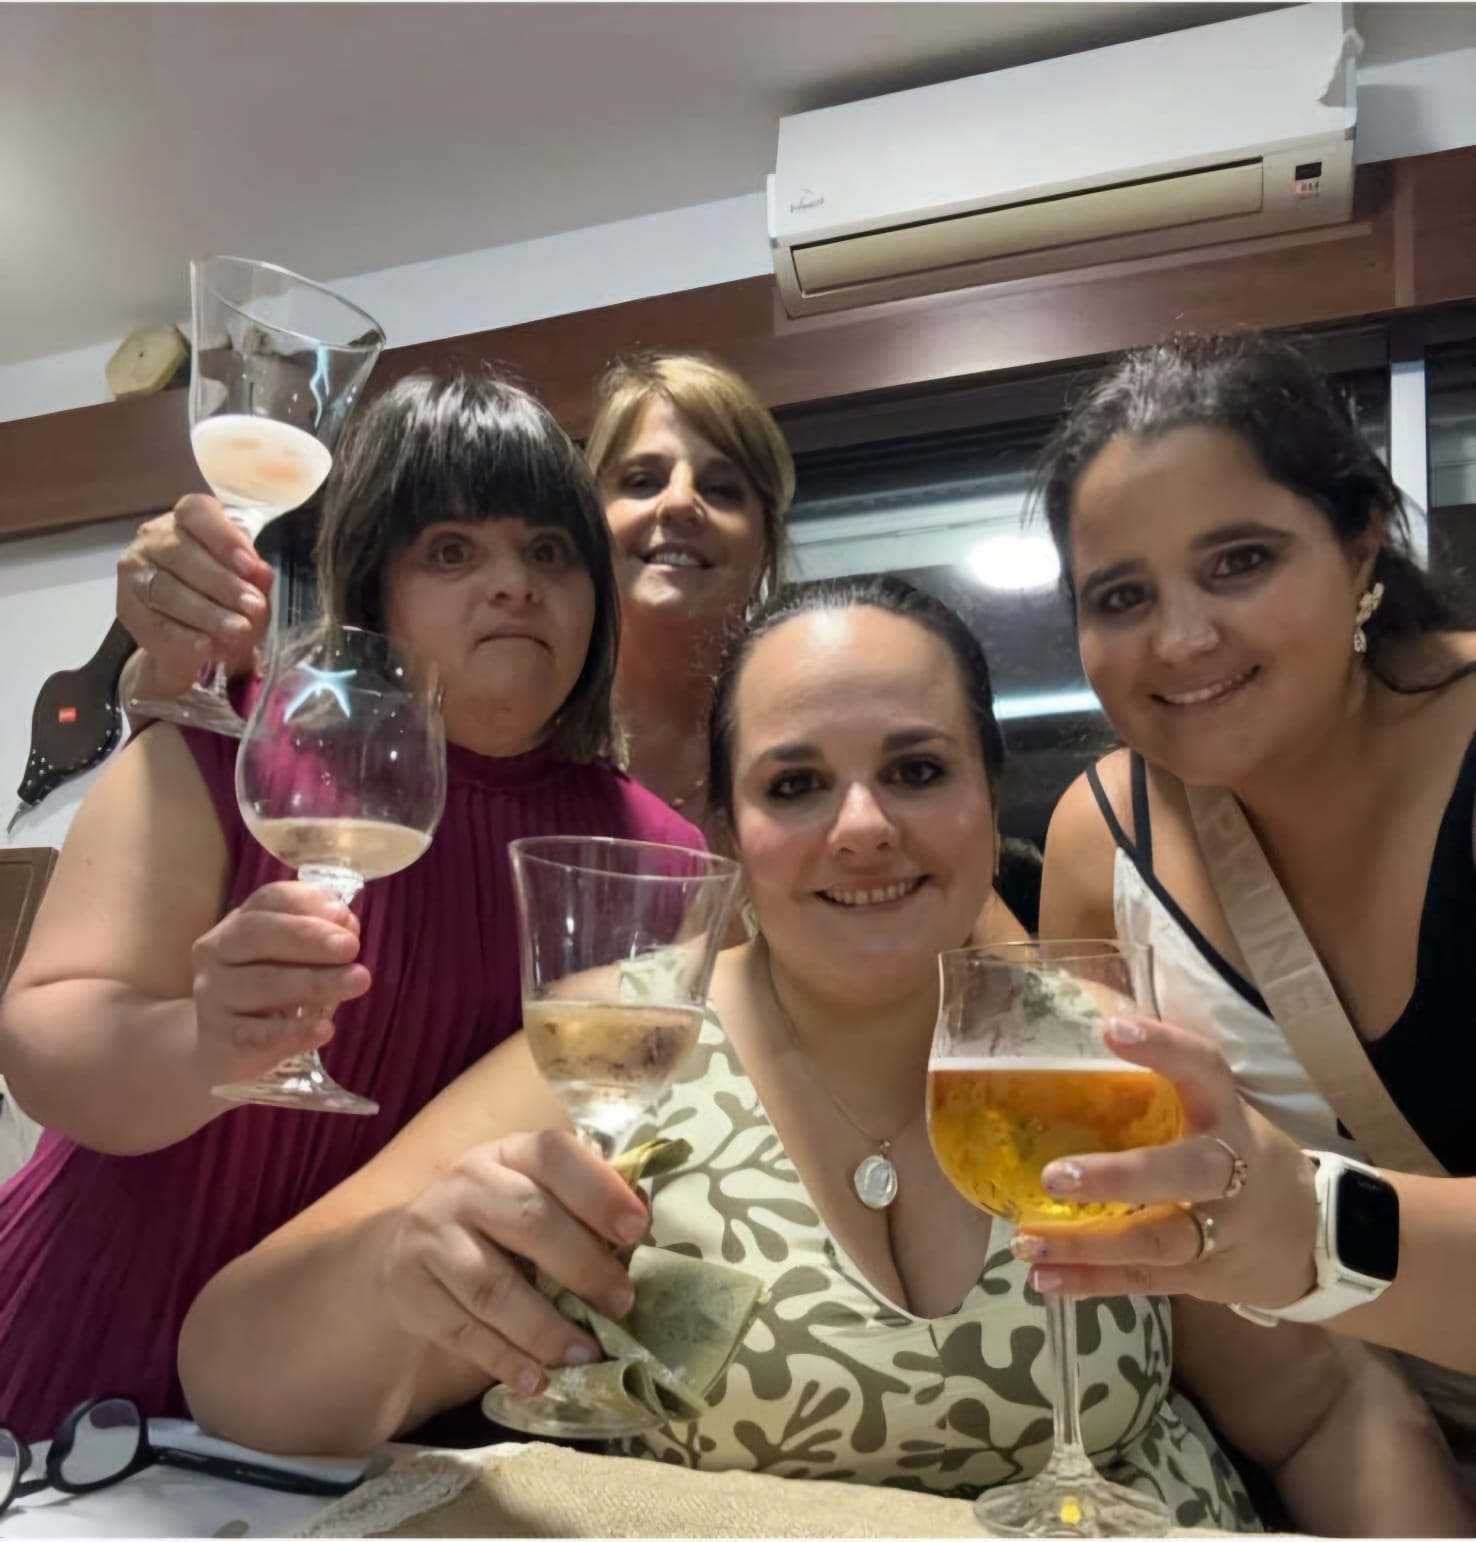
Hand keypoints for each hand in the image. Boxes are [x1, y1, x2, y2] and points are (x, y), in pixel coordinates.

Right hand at [118, 496, 274, 696]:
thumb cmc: (227, 592)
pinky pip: (153, 623)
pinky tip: (207, 647)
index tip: (250, 565)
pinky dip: (184, 637)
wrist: (194, 633)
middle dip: (221, 583)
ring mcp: (135, 572)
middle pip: (181, 554)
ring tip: (238, 630)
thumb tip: (261, 573)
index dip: (223, 536)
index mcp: (187, 520)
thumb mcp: (248, 580)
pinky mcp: (126, 608)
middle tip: (253, 607)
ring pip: (166, 590)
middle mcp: (154, 539)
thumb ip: (255, 574)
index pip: (196, 512)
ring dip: (206, 613)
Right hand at [190, 882, 368, 1084]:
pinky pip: (258, 1035)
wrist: (220, 1049)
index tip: (345, 915)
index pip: (268, 900)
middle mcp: (217, 954)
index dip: (306, 903)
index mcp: (237, 924)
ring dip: (314, 981)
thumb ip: (319, 939)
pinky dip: (294, 1031)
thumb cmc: (268, 991)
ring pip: (261, 984)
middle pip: (256, 934)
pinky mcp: (221, 1041)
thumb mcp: (291, 960)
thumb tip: (347, 924)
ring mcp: (213, 998)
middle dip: (308, 937)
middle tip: (351, 947)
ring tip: (358, 981)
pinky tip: (325, 1029)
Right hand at [380, 1130, 647, 1395]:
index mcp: (511, 1152)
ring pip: (493, 1286)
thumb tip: (643, 1222)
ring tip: (586, 1355)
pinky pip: (462, 1330)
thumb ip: (582, 1206)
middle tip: (622, 1304)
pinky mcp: (411, 1290)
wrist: (411, 1250)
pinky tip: (537, 1380)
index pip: (554, 1155)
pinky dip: (504, 1360)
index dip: (598, 1190)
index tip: (636, 1230)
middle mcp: (467, 1184)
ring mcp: (433, 1236)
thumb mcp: (536, 1194)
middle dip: (583, 1267)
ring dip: (545, 1328)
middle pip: (530, 1221)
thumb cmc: (498, 1221)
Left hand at [1010, 1016, 1318, 1311]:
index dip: (1167, 1049)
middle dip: (1121, 1179)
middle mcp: (1232, 1174)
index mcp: (1230, 1118)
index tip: (1112, 1029)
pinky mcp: (1203, 1277)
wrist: (1315, 1240)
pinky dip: (1091, 1282)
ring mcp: (1221, 1233)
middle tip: (1053, 1176)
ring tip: (1024, 1240)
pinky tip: (1042, 1278)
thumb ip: (1164, 1087)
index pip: (1207, 1072)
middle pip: (1187, 1174)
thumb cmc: (1243, 1155)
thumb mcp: (1220, 1114)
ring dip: (1087, 1244)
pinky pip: (1145, 1280)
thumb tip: (1081, 1029)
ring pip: (1157, 1240)